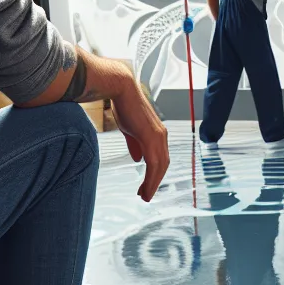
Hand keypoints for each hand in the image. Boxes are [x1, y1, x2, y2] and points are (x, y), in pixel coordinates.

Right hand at [111, 81, 168, 201]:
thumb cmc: (123, 105)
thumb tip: (138, 158)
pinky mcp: (152, 138)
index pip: (160, 158)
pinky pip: (154, 164)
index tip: (147, 185)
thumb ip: (135, 145)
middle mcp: (162, 137)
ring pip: (160, 167)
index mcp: (158, 134)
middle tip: (146, 194)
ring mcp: (159, 137)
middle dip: (155, 181)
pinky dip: (151, 178)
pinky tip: (145, 187)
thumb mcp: (129, 129)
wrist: (121, 89)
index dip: (155, 173)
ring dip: (153, 184)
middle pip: (162, 165)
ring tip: (145, 196)